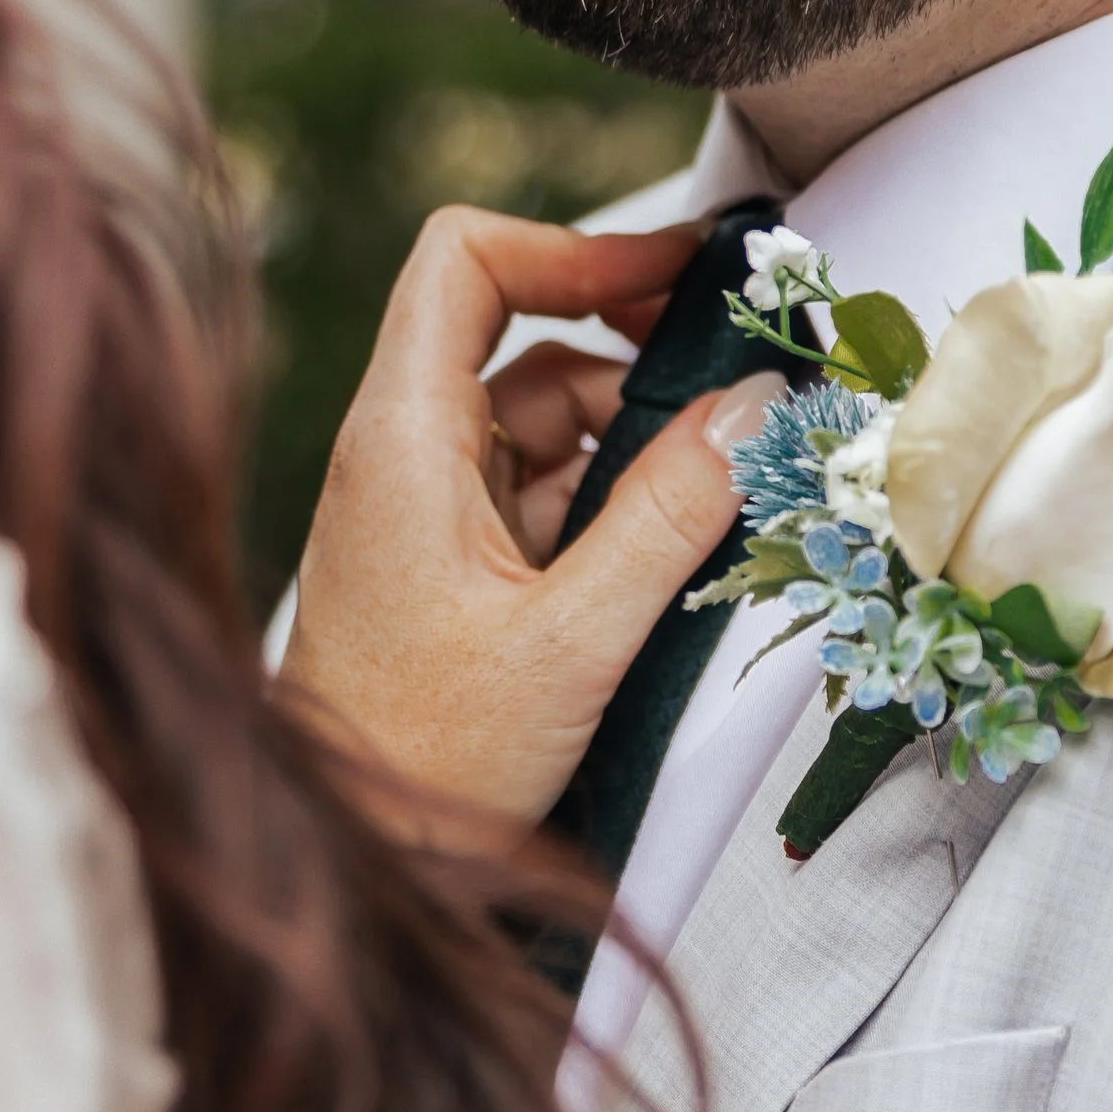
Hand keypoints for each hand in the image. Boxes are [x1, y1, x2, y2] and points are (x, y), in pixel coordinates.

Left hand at [281, 207, 778, 829]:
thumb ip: (670, 516)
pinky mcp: (448, 562)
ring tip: (724, 484)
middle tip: (736, 381)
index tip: (674, 277)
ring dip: (633, 442)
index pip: (465, 261)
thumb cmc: (426, 761)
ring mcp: (423, 507)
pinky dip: (609, 502)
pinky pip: (540, 493)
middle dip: (635, 355)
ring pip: (543, 423)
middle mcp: (402, 453)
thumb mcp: (574, 637)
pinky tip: (669, 548)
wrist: (356, 863)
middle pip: (523, 341)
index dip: (573, 248)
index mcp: (403, 437)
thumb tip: (755, 411)